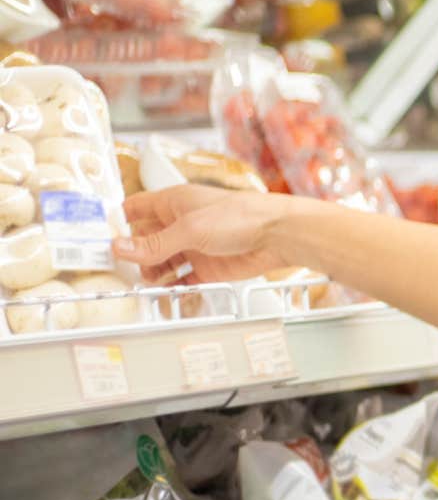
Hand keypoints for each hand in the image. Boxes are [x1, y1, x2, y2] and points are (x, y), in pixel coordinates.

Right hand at [113, 185, 298, 283]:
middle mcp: (181, 224)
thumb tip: (119, 248)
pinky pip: (182, 280)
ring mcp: (193, 247)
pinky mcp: (208, 267)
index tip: (97, 239)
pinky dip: (172, 288)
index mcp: (173, 203)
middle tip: (116, 271)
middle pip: (145, 240)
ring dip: (151, 273)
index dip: (116, 222)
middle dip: (132, 255)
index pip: (135, 209)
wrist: (279, 235)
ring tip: (143, 284)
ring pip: (161, 262)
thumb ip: (155, 243)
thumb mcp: (190, 229)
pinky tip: (162, 296)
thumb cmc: (240, 216)